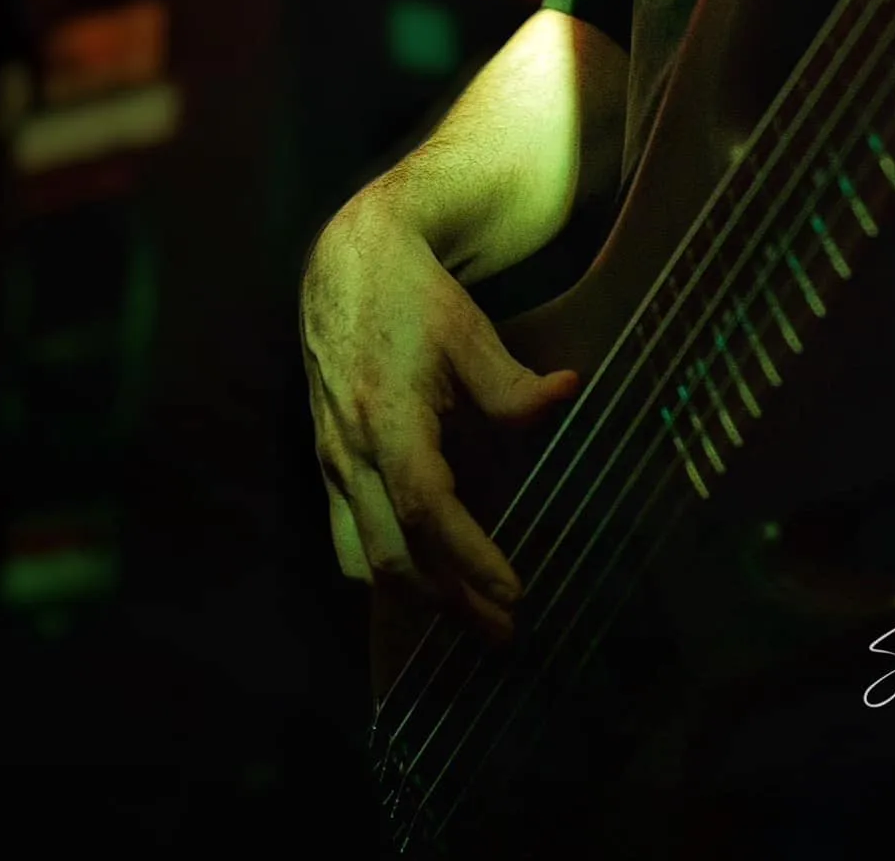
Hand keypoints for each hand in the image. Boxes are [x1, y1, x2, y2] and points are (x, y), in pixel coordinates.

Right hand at [299, 186, 580, 642]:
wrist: (346, 265)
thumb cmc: (413, 295)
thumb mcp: (469, 330)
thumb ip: (512, 382)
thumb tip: (567, 396)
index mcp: (387, 417)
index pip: (425, 509)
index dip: (468, 557)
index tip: (515, 593)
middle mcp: (350, 450)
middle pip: (390, 554)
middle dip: (448, 601)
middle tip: (503, 631)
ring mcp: (331, 461)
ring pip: (360, 558)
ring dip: (414, 598)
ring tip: (469, 618)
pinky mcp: (327, 462)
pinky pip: (347, 538)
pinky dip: (386, 571)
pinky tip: (423, 584)